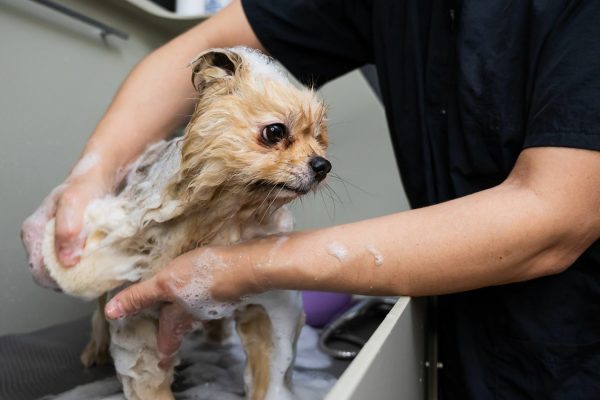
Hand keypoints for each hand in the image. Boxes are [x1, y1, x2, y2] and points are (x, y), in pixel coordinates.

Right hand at [21, 153, 114, 286]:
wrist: (103, 172)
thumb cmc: (87, 182)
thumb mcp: (76, 200)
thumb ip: (68, 228)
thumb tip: (66, 259)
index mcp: (34, 231)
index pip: (39, 271)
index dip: (60, 281)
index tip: (83, 282)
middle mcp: (42, 238)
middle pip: (53, 274)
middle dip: (73, 281)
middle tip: (96, 280)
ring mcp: (57, 240)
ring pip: (66, 270)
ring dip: (84, 275)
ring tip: (102, 272)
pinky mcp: (72, 241)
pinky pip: (78, 262)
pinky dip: (91, 266)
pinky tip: (104, 263)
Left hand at [104, 246, 261, 367]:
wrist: (245, 267)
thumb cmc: (204, 275)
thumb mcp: (164, 283)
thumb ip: (140, 296)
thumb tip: (111, 312)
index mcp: (179, 316)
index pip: (167, 338)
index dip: (163, 351)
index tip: (160, 364)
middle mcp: (197, 314)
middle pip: (183, 327)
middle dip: (175, 333)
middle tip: (170, 339)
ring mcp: (214, 303)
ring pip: (196, 313)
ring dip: (189, 313)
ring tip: (183, 308)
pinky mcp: (226, 290)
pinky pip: (209, 298)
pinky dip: (203, 296)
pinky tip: (204, 285)